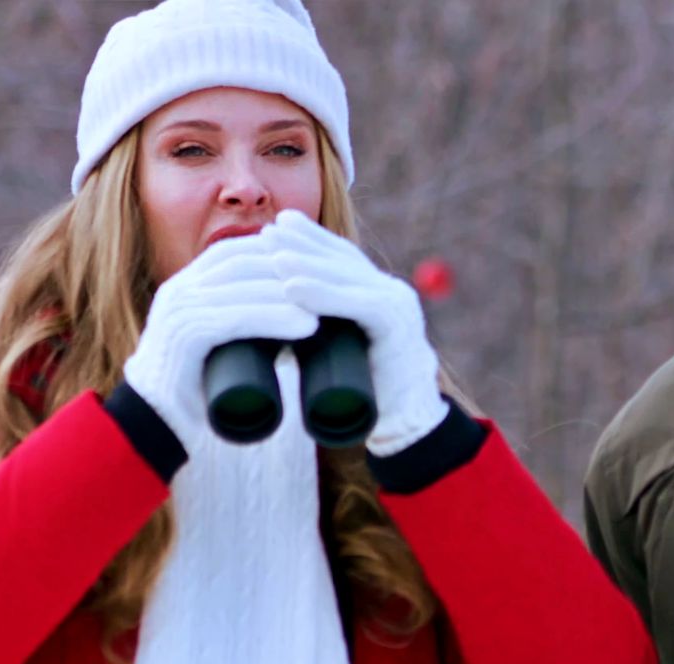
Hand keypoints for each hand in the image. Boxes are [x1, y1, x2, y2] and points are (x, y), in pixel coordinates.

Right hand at [124, 234, 318, 455]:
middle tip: (330, 284)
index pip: (234, 252)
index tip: (316, 267)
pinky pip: (235, 319)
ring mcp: (177, 313)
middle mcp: (177, 292)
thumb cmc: (193, 393)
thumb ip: (245, 328)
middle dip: (289, 269)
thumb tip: (299, 319)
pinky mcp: (183, 340)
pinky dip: (274, 319)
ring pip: (242, 287)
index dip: (276, 253)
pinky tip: (306, 327)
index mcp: (183, 288)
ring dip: (291, 293)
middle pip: (241, 262)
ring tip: (330, 306)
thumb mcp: (220, 348)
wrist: (152, 430)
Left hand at [260, 210, 448, 455]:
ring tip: (272, 254)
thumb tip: (273, 322)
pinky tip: (292, 287)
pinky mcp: (397, 329)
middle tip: (269, 232)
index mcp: (380, 295)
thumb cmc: (367, 395)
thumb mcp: (337, 352)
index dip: (311, 239)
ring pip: (348, 277)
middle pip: (343, 259)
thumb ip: (318, 331)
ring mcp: (399, 308)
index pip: (342, 257)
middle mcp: (393, 294)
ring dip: (307, 263)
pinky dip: (323, 294)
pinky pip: (359, 304)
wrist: (405, 426)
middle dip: (305, 243)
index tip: (277, 226)